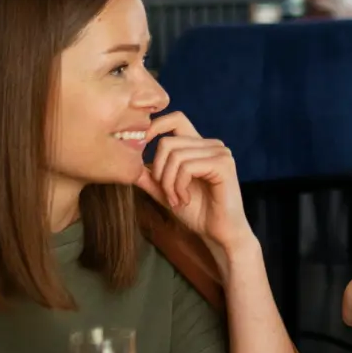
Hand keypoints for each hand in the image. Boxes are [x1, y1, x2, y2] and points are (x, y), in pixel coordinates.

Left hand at [136, 112, 255, 255]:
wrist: (219, 233)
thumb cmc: (198, 213)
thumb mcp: (167, 192)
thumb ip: (151, 177)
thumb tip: (128, 163)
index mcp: (200, 146)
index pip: (176, 118)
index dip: (155, 126)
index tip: (140, 146)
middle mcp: (212, 144)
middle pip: (168, 142)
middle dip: (159, 171)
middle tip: (166, 194)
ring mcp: (220, 153)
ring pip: (175, 155)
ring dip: (168, 183)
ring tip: (176, 200)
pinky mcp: (223, 165)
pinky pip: (187, 167)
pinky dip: (179, 185)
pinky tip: (185, 199)